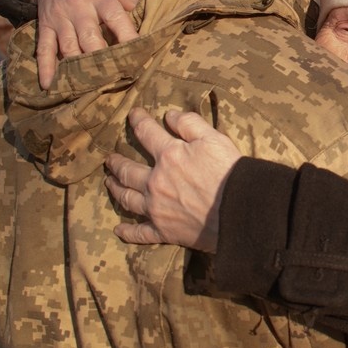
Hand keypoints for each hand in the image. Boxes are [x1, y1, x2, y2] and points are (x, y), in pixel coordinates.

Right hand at [35, 0, 139, 88]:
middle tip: (116, 77)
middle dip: (102, 59)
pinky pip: (44, 48)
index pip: (115, 16)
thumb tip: (133, 7)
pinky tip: (48, 84)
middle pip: (90, 37)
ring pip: (69, 47)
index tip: (138, 54)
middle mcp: (78, 8)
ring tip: (91, 87)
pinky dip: (46, 67)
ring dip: (79, 68)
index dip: (126, 35)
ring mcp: (60, 19)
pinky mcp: (45, 26)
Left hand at [104, 108, 242, 252]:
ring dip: (116, 189)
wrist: (238, 211)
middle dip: (117, 162)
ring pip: (127, 198)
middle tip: (110, 159)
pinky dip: (128, 232)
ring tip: (109, 183)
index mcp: (168, 155)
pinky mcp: (164, 231)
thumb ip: (189, 123)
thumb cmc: (229, 172)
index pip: (147, 132)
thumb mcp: (213, 137)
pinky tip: (118, 230)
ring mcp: (156, 208)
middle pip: (128, 170)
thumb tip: (169, 116)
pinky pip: (140, 233)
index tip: (133, 114)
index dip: (138, 120)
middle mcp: (155, 182)